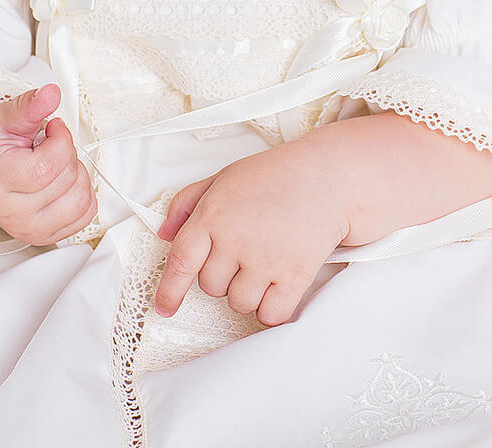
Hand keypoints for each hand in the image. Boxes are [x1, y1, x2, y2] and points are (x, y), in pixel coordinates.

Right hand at [0, 84, 95, 245]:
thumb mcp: (1, 116)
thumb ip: (28, 106)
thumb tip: (51, 94)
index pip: (48, 166)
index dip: (61, 139)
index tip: (53, 128)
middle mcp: (10, 213)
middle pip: (67, 179)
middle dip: (66, 152)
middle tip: (46, 145)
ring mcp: (29, 229)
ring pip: (81, 199)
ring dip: (76, 173)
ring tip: (53, 162)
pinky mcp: (45, 235)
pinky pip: (85, 214)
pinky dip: (82, 191)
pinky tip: (61, 179)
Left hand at [154, 138, 350, 326]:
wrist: (327, 176)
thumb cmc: (275, 176)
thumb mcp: (224, 177)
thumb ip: (187, 203)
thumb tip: (164, 233)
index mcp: (213, 214)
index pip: (181, 262)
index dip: (170, 290)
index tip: (164, 308)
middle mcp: (234, 239)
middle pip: (211, 286)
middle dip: (224, 275)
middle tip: (246, 250)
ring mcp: (264, 259)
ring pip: (239, 303)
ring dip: (249, 291)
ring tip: (266, 260)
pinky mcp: (293, 276)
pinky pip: (269, 315)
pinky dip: (272, 308)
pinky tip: (279, 285)